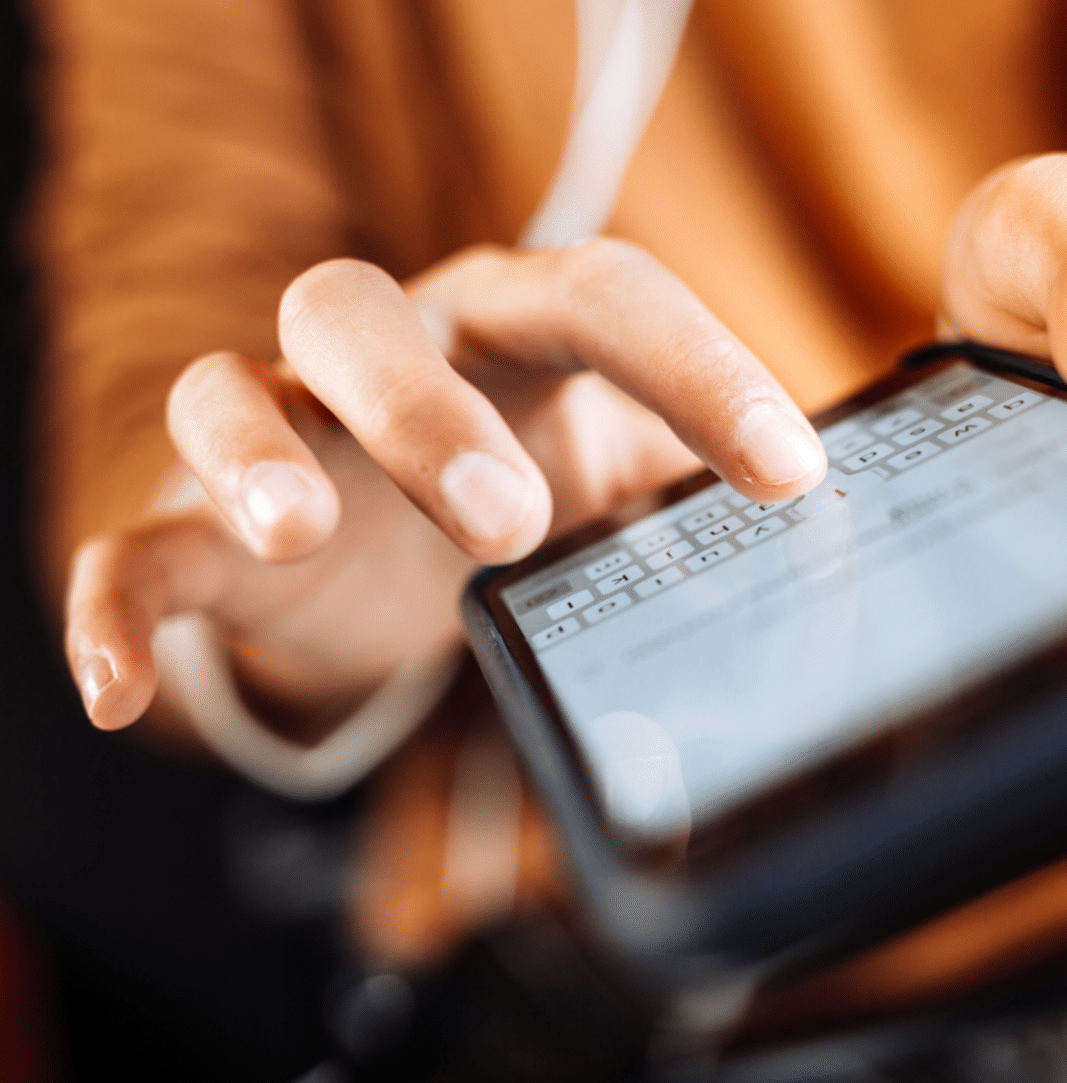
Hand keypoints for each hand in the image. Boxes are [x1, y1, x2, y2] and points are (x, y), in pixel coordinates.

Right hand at [65, 240, 827, 732]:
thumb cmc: (541, 489)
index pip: (606, 300)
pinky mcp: (204, 532)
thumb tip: (845, 548)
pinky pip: (131, 547)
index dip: (699, 370)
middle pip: (373, 316)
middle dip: (431, 408)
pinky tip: (120, 689)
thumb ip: (713, 494)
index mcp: (519, 329)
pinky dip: (112, 609)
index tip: (788, 477)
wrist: (407, 547)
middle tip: (510, 520)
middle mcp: (395, 355)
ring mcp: (288, 436)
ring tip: (300, 533)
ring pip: (230, 392)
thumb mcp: (633, 480)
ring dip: (255, 457)